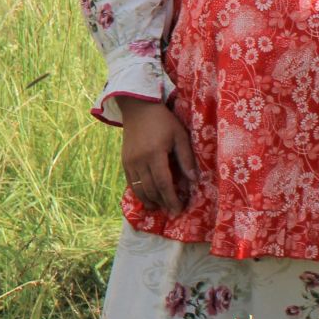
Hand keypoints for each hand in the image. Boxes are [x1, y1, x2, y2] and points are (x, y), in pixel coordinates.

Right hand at [118, 96, 196, 212]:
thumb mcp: (180, 135)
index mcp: (155, 153)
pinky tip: (147, 198)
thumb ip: (186, 158)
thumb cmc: (163, 120)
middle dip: (163, 202)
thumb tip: (194, 180)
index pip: (164, 183)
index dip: (172, 198)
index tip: (179, 209)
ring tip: (160, 207)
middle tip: (172, 211)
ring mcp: (129, 161)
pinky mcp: (124, 161)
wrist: (138, 107)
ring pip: (139, 188)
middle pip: (151, 188)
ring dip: (150, 200)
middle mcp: (140, 160)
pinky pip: (131, 182)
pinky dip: (139, 192)